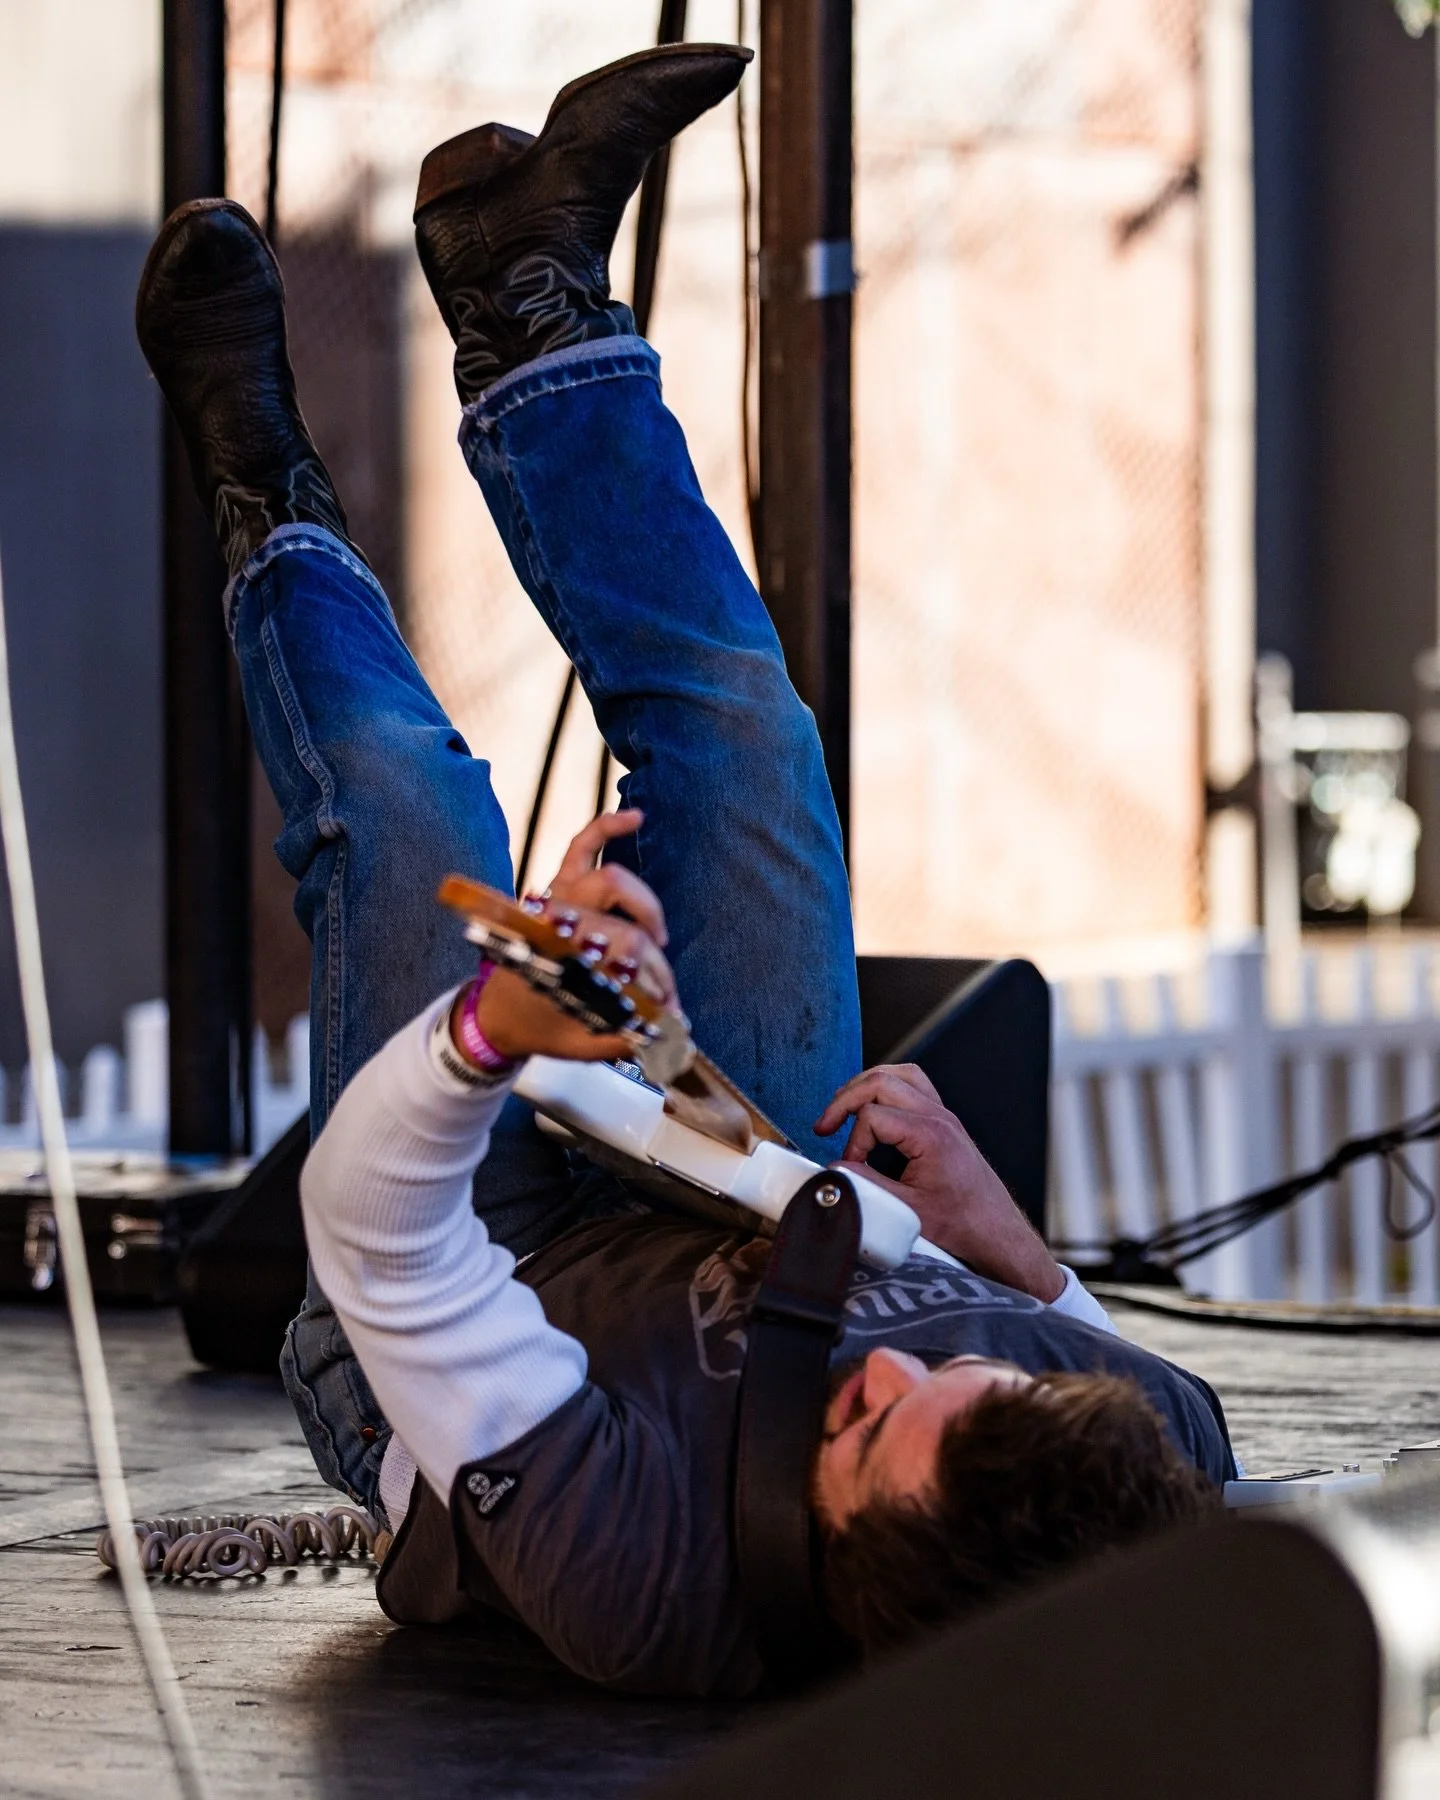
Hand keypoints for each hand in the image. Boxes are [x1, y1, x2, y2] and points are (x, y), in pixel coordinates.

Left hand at [458, 809, 679, 1065]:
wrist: (495, 1014)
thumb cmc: (539, 1024)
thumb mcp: (580, 1044)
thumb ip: (626, 1037)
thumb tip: (675, 1031)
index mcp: (562, 963)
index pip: (625, 961)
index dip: (654, 982)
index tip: (665, 1007)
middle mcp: (557, 924)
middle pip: (624, 927)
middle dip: (652, 954)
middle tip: (657, 976)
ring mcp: (557, 897)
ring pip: (612, 880)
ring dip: (645, 906)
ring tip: (657, 933)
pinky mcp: (558, 884)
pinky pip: (582, 845)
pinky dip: (607, 827)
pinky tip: (636, 819)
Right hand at [815, 1065, 1064, 1301]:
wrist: (997, 1233)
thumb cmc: (962, 1225)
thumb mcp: (907, 1210)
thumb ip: (866, 1185)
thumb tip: (835, 1169)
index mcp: (930, 1135)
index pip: (872, 1116)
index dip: (852, 1141)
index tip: (852, 1168)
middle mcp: (939, 1117)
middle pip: (880, 1081)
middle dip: (845, 1101)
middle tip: (825, 1126)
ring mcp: (945, 1116)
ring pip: (900, 1074)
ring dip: (866, 1086)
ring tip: (844, 1108)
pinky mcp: (946, 1122)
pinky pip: (915, 1085)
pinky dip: (888, 1089)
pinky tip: (875, 1109)